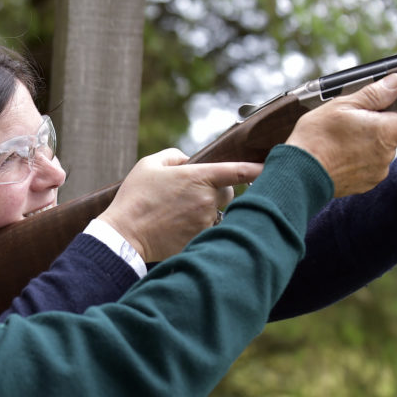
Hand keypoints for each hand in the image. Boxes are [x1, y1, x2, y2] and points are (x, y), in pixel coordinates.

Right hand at [98, 148, 262, 261]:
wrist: (124, 234)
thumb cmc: (135, 197)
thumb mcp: (148, 165)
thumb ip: (174, 156)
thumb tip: (187, 159)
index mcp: (198, 177)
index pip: (238, 170)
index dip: (258, 168)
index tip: (272, 167)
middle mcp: (207, 199)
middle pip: (229, 193)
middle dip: (218, 192)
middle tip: (194, 195)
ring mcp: (205, 222)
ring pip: (218, 214)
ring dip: (206, 212)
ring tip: (179, 214)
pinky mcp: (200, 240)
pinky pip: (209, 231)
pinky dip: (198, 229)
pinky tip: (178, 229)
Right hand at [285, 74, 396, 197]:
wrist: (298, 174)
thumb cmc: (317, 137)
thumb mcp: (342, 106)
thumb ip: (374, 94)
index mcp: (387, 131)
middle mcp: (387, 154)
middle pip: (396, 136)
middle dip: (381, 128)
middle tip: (355, 122)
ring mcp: (376, 172)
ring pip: (381, 153)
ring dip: (368, 145)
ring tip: (341, 141)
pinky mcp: (364, 185)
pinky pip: (368, 169)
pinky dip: (358, 162)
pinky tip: (338, 157)